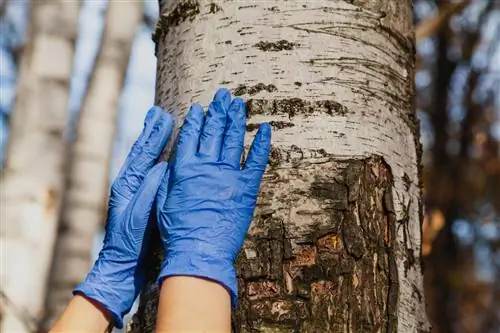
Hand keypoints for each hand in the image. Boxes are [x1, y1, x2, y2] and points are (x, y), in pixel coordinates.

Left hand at [74, 107, 172, 327]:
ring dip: (155, 142)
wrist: (121, 266)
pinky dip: (160, 159)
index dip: (154, 135)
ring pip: (148, 161)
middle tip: (159, 112)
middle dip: (152, 132)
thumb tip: (160, 166)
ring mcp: (136, 192)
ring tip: (162, 125)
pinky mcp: (144, 200)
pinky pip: (153, 174)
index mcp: (126, 186)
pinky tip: (168, 154)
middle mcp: (130, 185)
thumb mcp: (137, 217)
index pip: (142, 154)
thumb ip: (148, 191)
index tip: (164, 116)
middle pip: (143, 152)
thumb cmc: (128, 244)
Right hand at [156, 88, 271, 306]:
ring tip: (239, 103)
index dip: (196, 119)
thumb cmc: (177, 230)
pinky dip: (261, 144)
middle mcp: (207, 166)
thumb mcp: (164, 200)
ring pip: (233, 140)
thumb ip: (169, 178)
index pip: (191, 136)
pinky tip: (264, 128)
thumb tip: (173, 161)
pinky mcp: (246, 187)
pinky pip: (256, 160)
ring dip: (236, 119)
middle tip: (223, 95)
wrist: (199, 251)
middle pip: (214, 131)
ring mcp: (228, 175)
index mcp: (185, 168)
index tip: (199, 107)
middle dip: (218, 111)